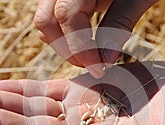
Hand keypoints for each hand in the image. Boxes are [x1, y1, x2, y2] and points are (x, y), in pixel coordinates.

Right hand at [34, 0, 157, 77]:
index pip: (67, 15)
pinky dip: (65, 35)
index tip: (99, 69)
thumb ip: (119, 24)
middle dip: (68, 49)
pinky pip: (52, 18)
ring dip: (63, 44)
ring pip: (45, 21)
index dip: (81, 47)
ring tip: (90, 56)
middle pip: (47, 20)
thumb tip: (106, 60)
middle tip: (94, 65)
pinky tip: (86, 43)